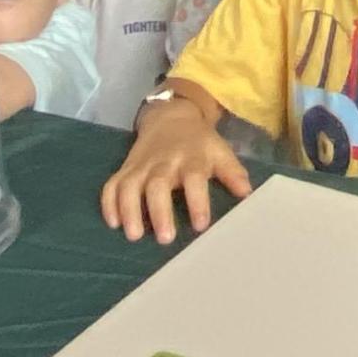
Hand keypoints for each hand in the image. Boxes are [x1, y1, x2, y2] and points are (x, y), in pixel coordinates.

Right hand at [101, 96, 250, 242]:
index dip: (197, 202)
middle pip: (158, 184)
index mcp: (192, 159)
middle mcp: (164, 162)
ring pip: (130, 185)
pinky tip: (113, 223)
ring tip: (134, 235)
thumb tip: (248, 195)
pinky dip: (109, 203)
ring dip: (129, 209)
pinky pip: (112, 184)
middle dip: (159, 211)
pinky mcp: (125, 169)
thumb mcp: (220, 152)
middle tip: (165, 238)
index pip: (194, 179)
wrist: (170, 117)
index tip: (201, 226)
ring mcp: (141, 165)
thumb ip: (232, 173)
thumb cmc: (199, 143)